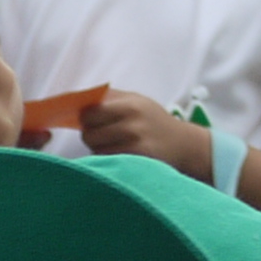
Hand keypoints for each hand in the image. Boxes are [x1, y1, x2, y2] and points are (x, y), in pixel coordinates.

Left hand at [73, 89, 213, 184]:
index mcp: (130, 104)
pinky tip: (117, 154)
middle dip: (88, 133)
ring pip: (95, 149)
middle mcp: (132, 124)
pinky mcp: (134, 162)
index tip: (87, 119)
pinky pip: (107, 161)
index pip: (90, 111)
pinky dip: (106, 159)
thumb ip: (110, 98)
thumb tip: (78, 99)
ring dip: (97, 148)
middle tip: (99, 133)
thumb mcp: (137, 101)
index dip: (84, 117)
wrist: (182, 145)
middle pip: (88, 132)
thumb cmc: (153, 121)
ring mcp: (133, 145)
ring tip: (111, 144)